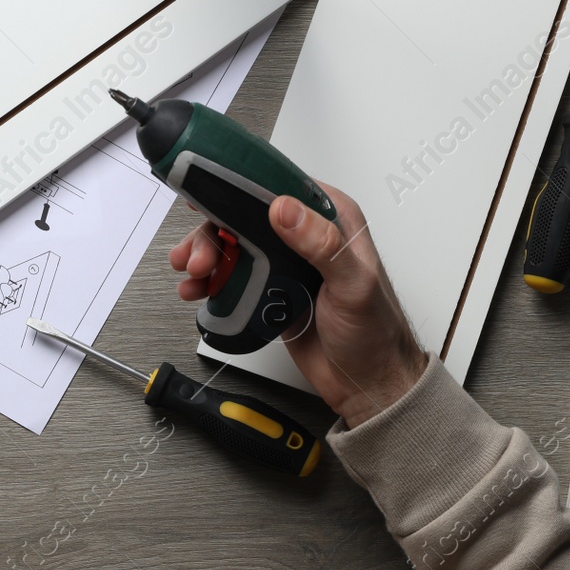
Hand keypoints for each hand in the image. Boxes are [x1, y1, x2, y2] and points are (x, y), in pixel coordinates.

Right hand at [168, 182, 426, 426]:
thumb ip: (322, 244)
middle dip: (214, 232)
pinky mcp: (270, 289)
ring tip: (194, 275)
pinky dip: (211, 280)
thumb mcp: (353, 284)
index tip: (208, 191)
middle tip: (200, 257)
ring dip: (207, 255)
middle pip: (245, 216)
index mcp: (331, 219)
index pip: (280, 186)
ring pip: (233, 245)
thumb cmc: (375, 333)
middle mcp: (305, 235)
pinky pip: (233, 276)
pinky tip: (198, 289)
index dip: (239, 185)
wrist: (368, 383)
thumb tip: (284, 208)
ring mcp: (285, 262)